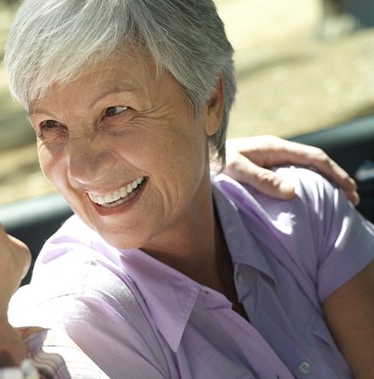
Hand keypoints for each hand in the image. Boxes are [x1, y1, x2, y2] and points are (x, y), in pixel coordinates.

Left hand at [219, 135, 359, 204]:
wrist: (194, 156)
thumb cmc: (211, 161)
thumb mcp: (235, 169)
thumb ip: (261, 179)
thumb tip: (292, 191)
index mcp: (273, 147)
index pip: (314, 158)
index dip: (335, 174)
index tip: (350, 190)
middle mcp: (274, 151)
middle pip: (314, 163)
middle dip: (336, 179)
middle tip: (353, 199)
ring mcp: (269, 159)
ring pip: (304, 169)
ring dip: (323, 183)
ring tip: (337, 201)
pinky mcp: (261, 167)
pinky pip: (291, 175)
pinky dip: (307, 185)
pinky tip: (308, 199)